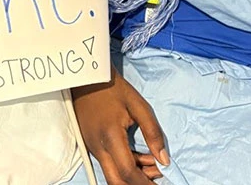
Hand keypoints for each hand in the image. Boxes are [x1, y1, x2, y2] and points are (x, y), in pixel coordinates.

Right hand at [72, 68, 168, 184]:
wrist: (86, 77)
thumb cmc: (113, 88)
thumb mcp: (138, 105)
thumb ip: (153, 133)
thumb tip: (164, 159)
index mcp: (111, 137)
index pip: (128, 172)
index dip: (146, 183)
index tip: (162, 182)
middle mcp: (98, 147)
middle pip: (116, 182)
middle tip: (156, 179)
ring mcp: (92, 147)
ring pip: (112, 174)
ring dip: (132, 176)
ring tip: (153, 164)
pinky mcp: (91, 145)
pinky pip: (108, 164)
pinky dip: (124, 167)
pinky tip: (140, 158)